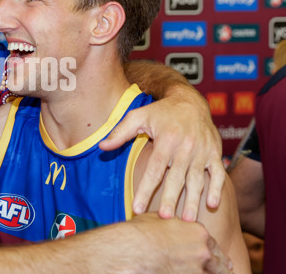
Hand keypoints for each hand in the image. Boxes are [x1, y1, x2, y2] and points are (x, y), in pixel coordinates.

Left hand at [100, 87, 224, 220]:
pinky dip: (218, 189)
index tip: (136, 209)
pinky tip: (212, 205)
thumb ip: (120, 133)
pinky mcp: (215, 154)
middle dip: (170, 199)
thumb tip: (101, 148)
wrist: (190, 102)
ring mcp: (202, 151)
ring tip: (186, 219)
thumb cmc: (160, 112)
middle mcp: (186, 146)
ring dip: (193, 200)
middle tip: (163, 217)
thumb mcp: (138, 116)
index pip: (154, 169)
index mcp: (167, 139)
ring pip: (197, 179)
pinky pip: (218, 174)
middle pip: (176, 177)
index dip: (145, 189)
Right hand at [128, 213, 233, 273]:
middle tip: (228, 269)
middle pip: (219, 261)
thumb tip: (171, 222)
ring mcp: (198, 268)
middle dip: (224, 266)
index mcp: (198, 232)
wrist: (134, 249)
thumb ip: (172, 223)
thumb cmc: (142, 232)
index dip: (214, 250)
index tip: (219, 256)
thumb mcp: (158, 219)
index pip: (211, 243)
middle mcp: (203, 250)